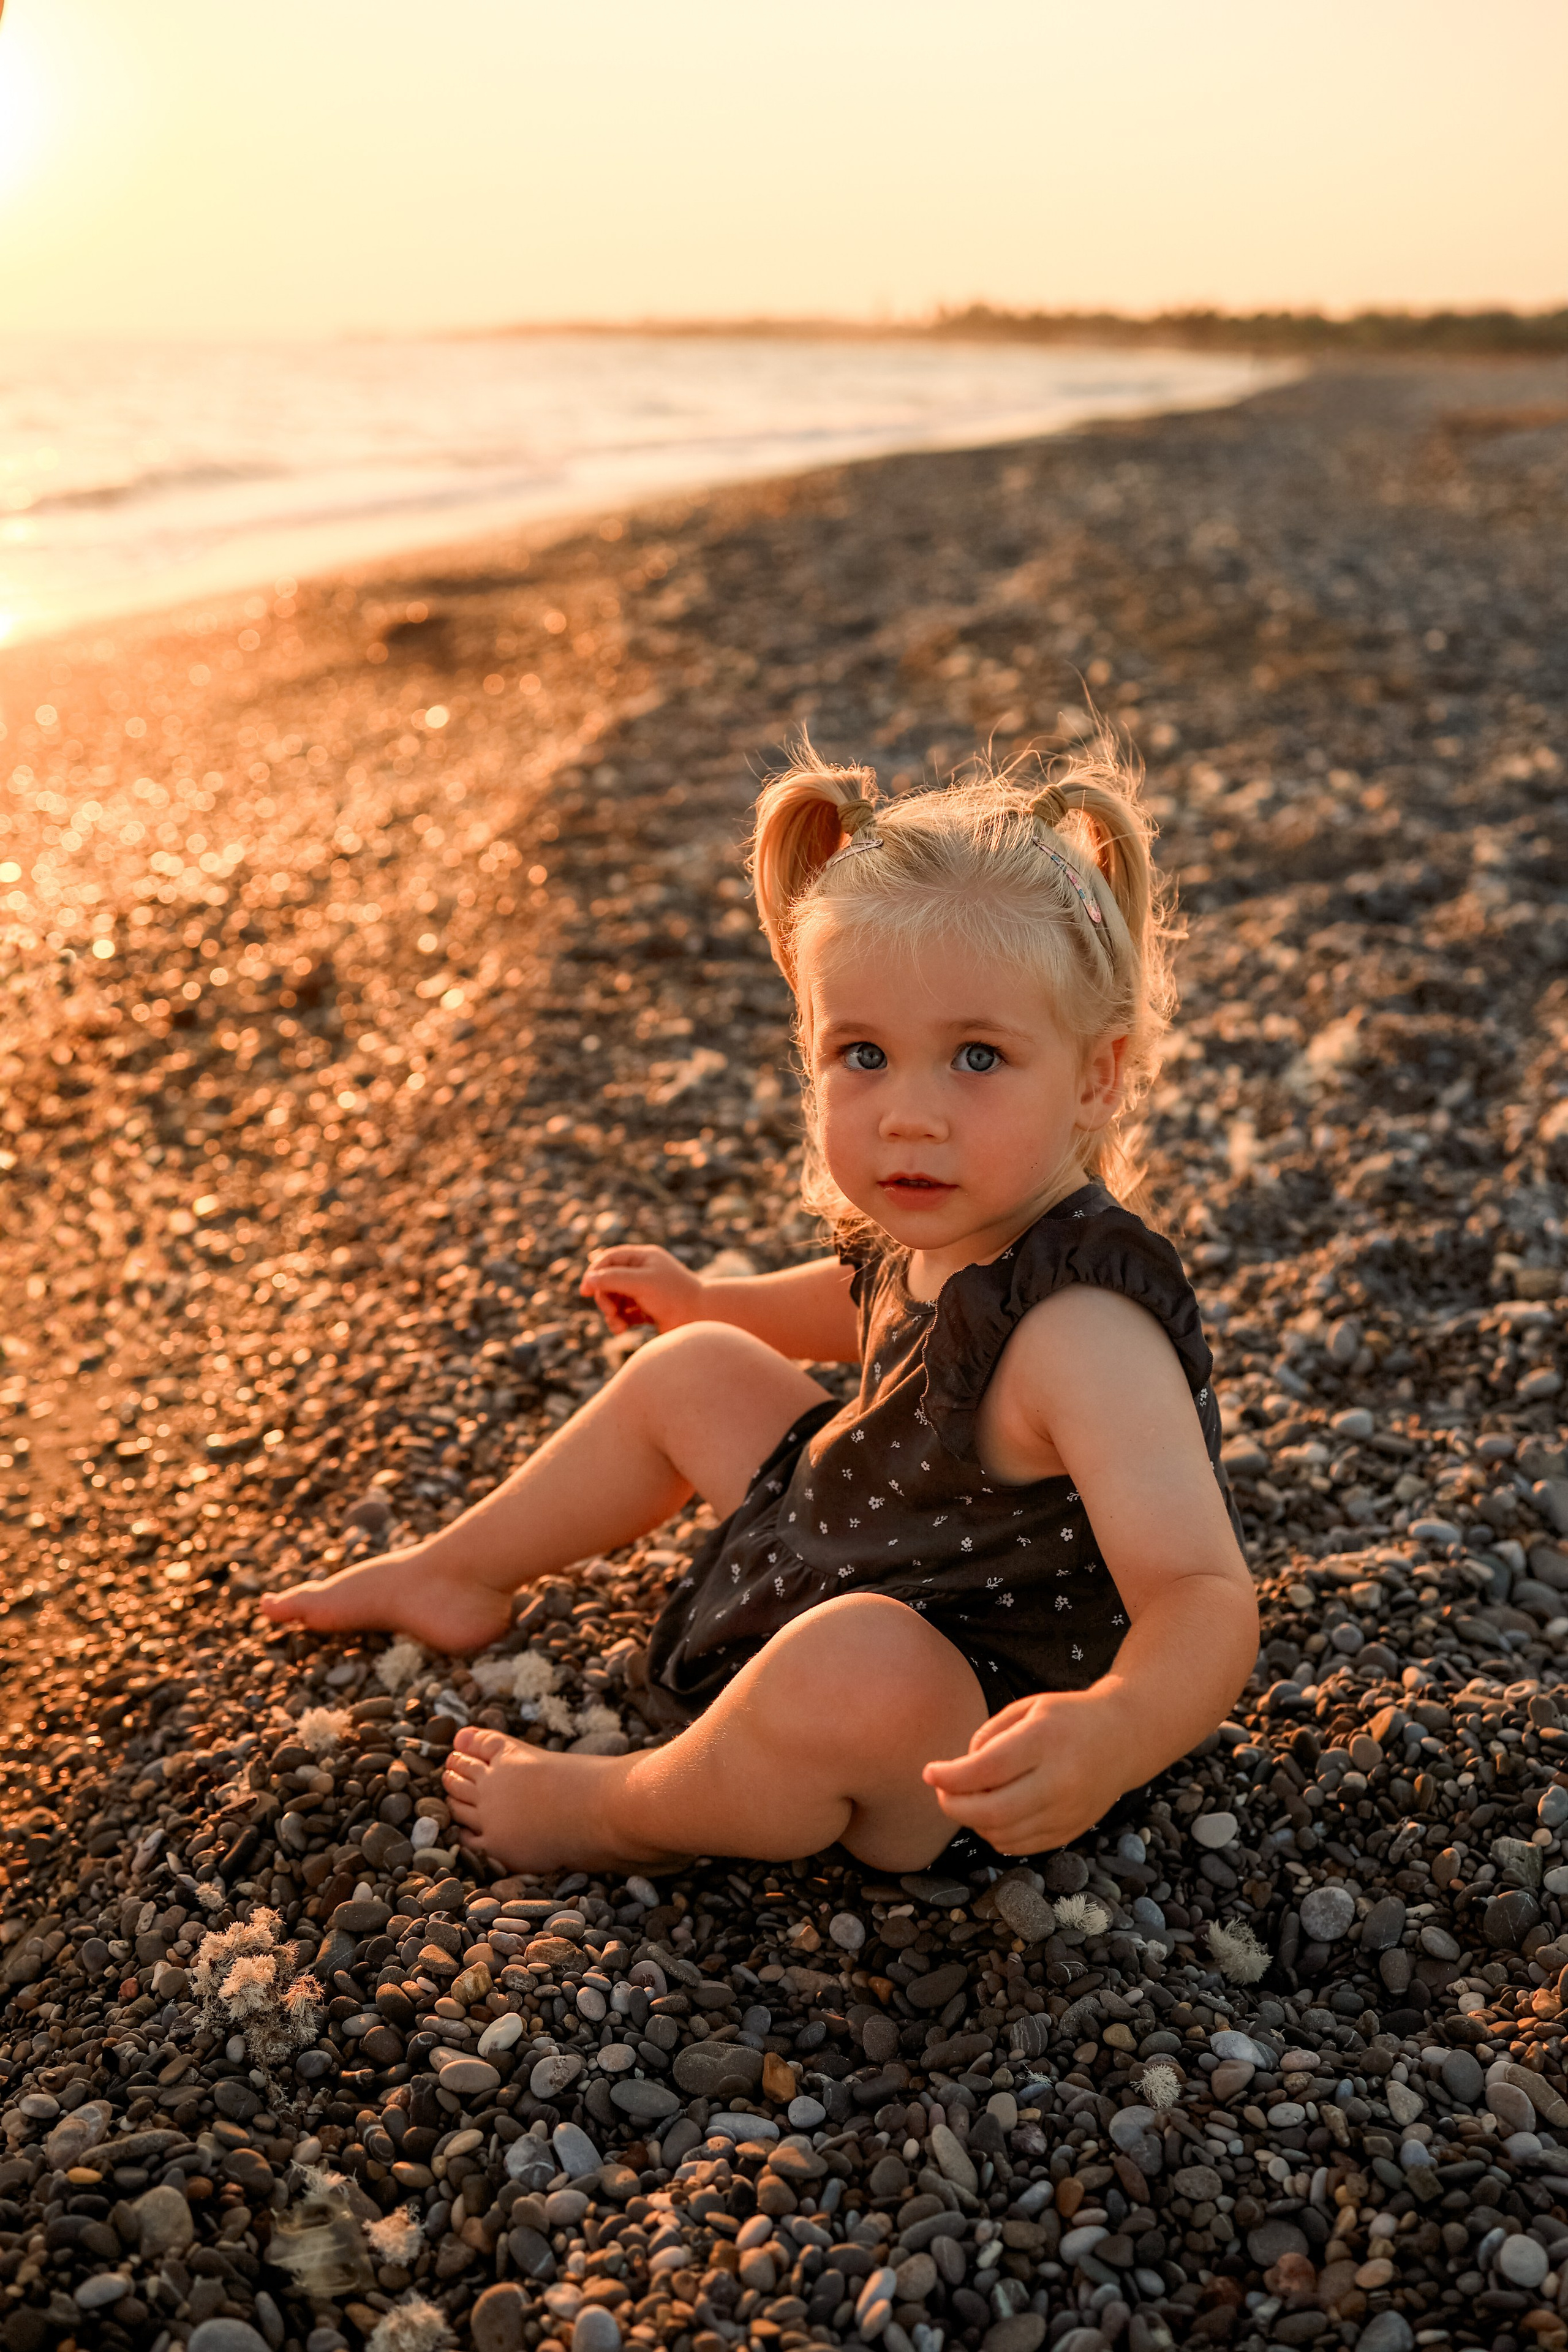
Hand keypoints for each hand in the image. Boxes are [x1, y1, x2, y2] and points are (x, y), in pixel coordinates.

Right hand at [579, 1244, 703, 1334]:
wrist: (702, 1319)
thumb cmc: (674, 1296)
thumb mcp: (641, 1283)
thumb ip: (612, 1279)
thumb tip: (587, 1280)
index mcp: (645, 1258)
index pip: (610, 1259)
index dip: (595, 1273)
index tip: (584, 1290)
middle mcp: (645, 1273)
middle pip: (609, 1282)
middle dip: (605, 1297)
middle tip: (609, 1312)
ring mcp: (646, 1293)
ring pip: (616, 1300)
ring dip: (611, 1313)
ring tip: (617, 1326)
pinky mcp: (648, 1312)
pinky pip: (624, 1315)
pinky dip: (620, 1321)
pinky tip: (622, 1330)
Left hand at [922, 1688, 1127, 1854]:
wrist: (1125, 1738)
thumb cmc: (1068, 1718)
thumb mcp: (1028, 1708)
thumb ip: (989, 1736)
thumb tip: (958, 1772)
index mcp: (1045, 1741)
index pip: (987, 1769)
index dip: (950, 1776)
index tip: (929, 1772)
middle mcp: (1059, 1781)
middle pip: (992, 1811)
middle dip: (954, 1806)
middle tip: (942, 1793)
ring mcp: (1067, 1812)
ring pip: (1003, 1834)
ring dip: (974, 1822)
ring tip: (969, 1799)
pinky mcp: (1070, 1831)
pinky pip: (1021, 1846)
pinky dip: (996, 1834)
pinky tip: (992, 1814)